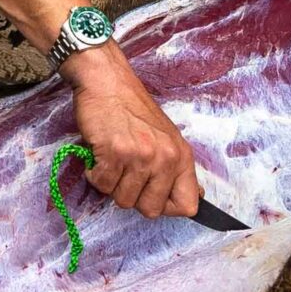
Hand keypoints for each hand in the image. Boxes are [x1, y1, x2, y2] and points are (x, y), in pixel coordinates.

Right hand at [65, 46, 200, 219]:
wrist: (108, 82)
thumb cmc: (133, 110)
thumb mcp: (167, 139)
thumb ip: (177, 170)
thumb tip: (195, 201)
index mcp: (182, 157)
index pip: (188, 205)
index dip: (166, 207)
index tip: (150, 193)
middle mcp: (166, 158)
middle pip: (150, 209)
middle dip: (133, 196)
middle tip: (126, 172)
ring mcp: (141, 156)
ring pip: (123, 200)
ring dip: (111, 183)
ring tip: (113, 158)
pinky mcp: (115, 152)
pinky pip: (102, 185)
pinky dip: (95, 174)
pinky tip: (99, 155)